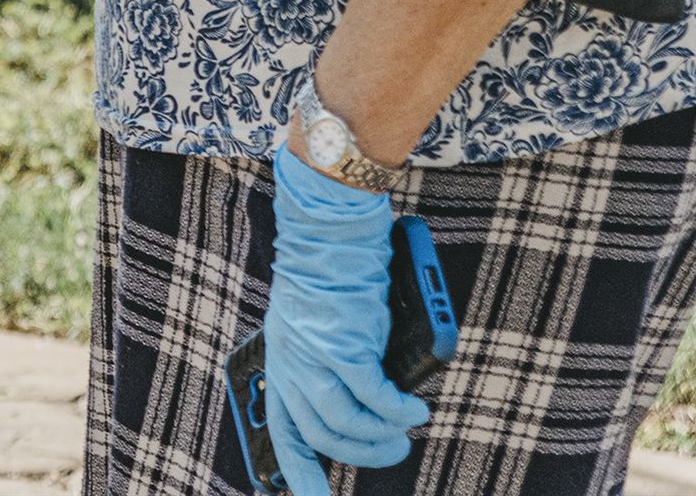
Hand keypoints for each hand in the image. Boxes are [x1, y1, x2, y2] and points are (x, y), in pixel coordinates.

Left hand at [261, 145, 430, 490]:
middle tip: (393, 449)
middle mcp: (290, 361)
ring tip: (407, 429)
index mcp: (281, 357)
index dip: (298, 475)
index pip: (284, 429)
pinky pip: (375, 398)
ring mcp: (314, 355)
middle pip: (321, 434)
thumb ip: (333, 359)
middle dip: (361, 454)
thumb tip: (373, 401)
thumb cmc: (333, 268)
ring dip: (382, 437)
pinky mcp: (344, 347)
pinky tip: (415, 409)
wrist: (331, 225)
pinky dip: (398, 411)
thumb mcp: (320, 320)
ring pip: (347, 424)